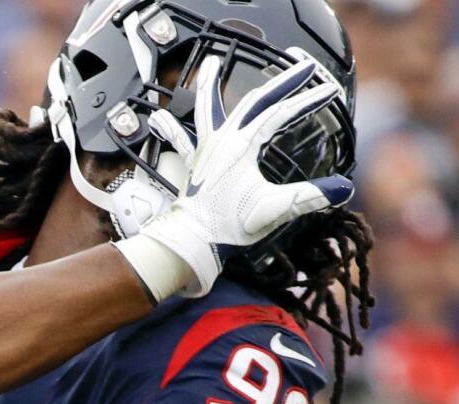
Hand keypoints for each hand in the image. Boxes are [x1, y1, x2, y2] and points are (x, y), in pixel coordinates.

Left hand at [132, 56, 353, 295]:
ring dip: (209, 85)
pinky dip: (171, 128)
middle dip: (281, 82)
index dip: (305, 101)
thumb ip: (306, 197)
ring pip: (206, 109)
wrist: (190, 241)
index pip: (279, 114)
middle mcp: (221, 142)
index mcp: (241, 147)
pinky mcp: (194, 166)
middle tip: (303, 65)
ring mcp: (205, 151)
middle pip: (253, 102)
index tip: (328, 90)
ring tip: (210, 63)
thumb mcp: (272, 210)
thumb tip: (342, 189)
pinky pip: (180, 141)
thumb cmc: (228, 227)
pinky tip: (158, 118)